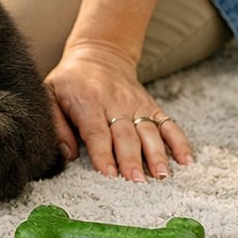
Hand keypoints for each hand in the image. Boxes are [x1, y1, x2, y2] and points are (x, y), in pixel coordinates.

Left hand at [44, 40, 191, 181]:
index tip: (109, 175)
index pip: (96, 132)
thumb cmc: (70, 81)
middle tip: (137, 182)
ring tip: (162, 176)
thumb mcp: (51, 94)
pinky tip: (186, 160)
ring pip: (149, 131)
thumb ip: (56, 124)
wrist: (98, 55)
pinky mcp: (151, 106)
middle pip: (125, 135)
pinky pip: (168, 124)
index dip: (103, 154)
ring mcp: (136, 104)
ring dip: (157, 154)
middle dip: (132, 159)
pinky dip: (179, 142)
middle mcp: (115, 103)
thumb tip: (66, 155)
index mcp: (88, 101)